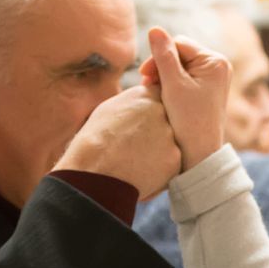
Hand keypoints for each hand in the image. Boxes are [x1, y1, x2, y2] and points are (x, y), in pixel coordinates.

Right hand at [56, 86, 181, 198]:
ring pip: (168, 143)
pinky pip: (170, 164)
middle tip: (135, 146)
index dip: (148, 115)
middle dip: (155, 133)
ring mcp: (170, 135)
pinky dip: (159, 169)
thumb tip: (140, 103)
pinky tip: (140, 172)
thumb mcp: (110, 109)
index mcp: (145, 95)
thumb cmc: (95, 140)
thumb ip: (132, 103)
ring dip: (157, 151)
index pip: (158, 99)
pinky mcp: (174, 159)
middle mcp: (161, 111)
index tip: (138, 126)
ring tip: (134, 160)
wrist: (94, 168)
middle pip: (166, 121)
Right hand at [138, 27, 230, 170]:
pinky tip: (162, 95)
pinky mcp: (206, 89)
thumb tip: (154, 28)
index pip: (179, 45)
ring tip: (153, 90)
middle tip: (147, 84)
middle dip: (162, 66)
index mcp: (216, 62)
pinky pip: (184, 77)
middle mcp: (218, 66)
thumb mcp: (173, 86)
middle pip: (180, 53)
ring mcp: (213, 78)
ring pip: (180, 65)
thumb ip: (163, 56)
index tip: (144, 76)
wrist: (199, 153)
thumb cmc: (188, 121)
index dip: (159, 57)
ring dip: (164, 75)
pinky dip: (170, 83)